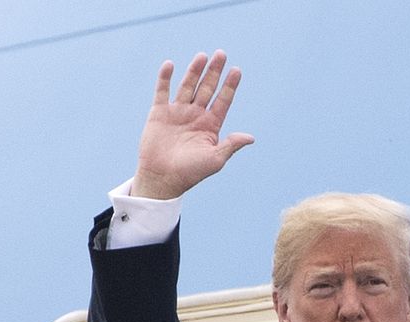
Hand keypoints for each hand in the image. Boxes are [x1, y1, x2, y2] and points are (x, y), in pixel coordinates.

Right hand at [133, 50, 253, 199]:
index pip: (223, 100)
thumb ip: (231, 145)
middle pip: (207, 88)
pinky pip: (162, 91)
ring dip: (194, 71)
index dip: (230, 86)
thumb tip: (250, 137)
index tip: (236, 71)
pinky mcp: (159, 113)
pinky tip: (170, 65)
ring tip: (203, 56)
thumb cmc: (191, 172)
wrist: (163, 178)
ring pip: (188, 86)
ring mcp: (177, 112)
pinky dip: (165, 78)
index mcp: (210, 125)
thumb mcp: (215, 159)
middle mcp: (195, 115)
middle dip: (214, 72)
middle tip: (221, 54)